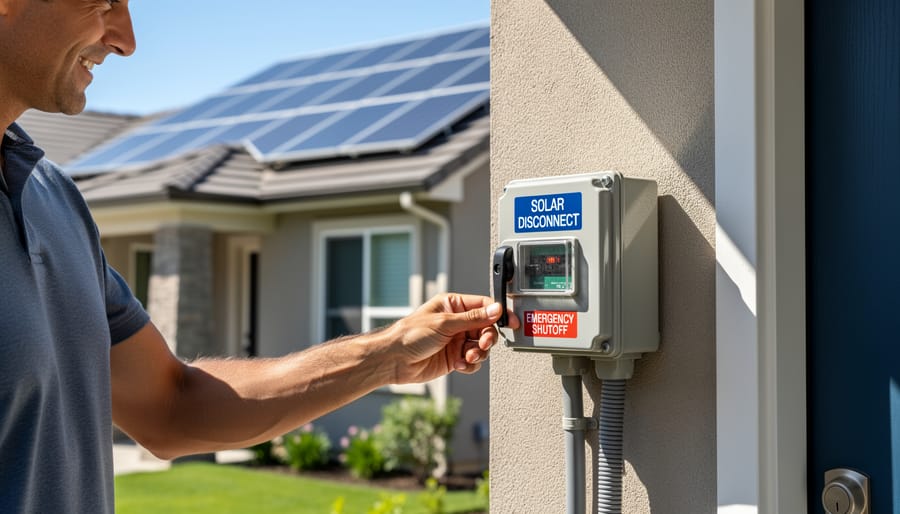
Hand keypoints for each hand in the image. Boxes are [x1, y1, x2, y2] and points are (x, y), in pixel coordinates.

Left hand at [385, 293, 519, 383]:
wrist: (394, 360)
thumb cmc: (410, 335)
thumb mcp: (444, 323)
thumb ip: (473, 318)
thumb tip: (495, 310)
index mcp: (453, 306)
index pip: (483, 306)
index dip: (498, 313)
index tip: (510, 322)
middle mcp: (457, 322)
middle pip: (486, 328)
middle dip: (487, 338)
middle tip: (483, 344)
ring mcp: (456, 341)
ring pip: (481, 347)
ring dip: (478, 353)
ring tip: (467, 356)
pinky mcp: (454, 358)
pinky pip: (473, 361)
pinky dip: (470, 364)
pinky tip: (459, 364)